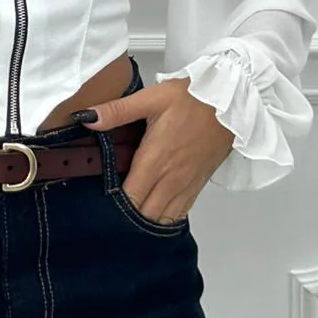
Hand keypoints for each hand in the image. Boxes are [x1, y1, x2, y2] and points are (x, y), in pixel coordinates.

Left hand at [74, 79, 235, 222]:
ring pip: (161, 219)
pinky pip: (179, 213)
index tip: (100, 201)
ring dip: (145, 219)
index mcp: (154, 161)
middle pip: (144, 215)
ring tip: (129, 213)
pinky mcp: (198, 186)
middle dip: (126, 217)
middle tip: (110, 210)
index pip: (129, 199)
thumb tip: (86, 118)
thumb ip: (118, 111)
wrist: (230, 103)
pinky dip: (164, 217)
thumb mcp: (151, 98)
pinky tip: (153, 210)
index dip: (112, 206)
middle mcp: (170, 180)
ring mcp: (185, 185)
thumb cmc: (191, 99)